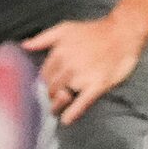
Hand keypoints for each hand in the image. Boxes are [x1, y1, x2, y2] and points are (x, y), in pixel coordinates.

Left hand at [21, 15, 145, 124]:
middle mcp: (68, 65)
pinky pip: (82, 103)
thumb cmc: (94, 31)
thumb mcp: (66, 29)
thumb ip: (43, 38)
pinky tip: (67, 119)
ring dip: (57, 105)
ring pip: (63, 96)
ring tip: (55, 110)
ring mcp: (83, 76)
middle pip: (51, 88)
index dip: (42, 84)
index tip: (42, 89)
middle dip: (48, 96)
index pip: (43, 75)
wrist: (123, 32)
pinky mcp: (98, 84)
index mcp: (59, 53)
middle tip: (48, 102)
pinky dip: (73, 113)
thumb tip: (24, 45)